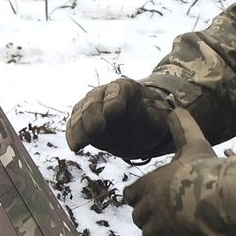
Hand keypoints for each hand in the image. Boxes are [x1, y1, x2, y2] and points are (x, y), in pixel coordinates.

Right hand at [66, 77, 180, 160]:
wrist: (140, 125)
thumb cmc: (152, 118)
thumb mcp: (162, 117)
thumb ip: (156, 115)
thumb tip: (147, 111)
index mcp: (125, 89)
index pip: (116, 91)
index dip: (113, 101)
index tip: (112, 112)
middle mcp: (103, 94)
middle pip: (94, 102)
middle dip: (92, 116)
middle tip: (95, 129)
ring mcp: (90, 108)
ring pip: (80, 114)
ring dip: (79, 128)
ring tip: (80, 143)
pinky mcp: (82, 122)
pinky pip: (74, 127)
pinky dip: (73, 136)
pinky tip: (75, 146)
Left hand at [125, 108, 232, 235]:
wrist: (223, 195)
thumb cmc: (206, 168)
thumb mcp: (193, 142)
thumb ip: (182, 126)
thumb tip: (175, 107)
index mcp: (150, 184)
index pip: (130, 195)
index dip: (137, 197)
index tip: (149, 197)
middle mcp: (152, 207)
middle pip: (138, 218)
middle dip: (148, 218)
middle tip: (164, 214)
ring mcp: (164, 226)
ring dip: (160, 234)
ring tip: (174, 229)